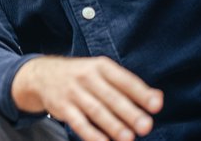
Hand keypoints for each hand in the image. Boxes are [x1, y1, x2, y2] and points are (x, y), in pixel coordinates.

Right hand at [12, 56, 163, 140]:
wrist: (42, 75)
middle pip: (111, 97)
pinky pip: (78, 123)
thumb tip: (157, 98)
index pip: (124, 79)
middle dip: (129, 112)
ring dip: (112, 125)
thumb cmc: (81, 76)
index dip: (141, 93)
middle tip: (145, 126)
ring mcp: (73, 92)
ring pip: (95, 111)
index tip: (156, 105)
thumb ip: (129, 85)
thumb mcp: (102, 72)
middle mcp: (86, 77)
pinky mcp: (62, 108)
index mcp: (101, 67)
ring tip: (128, 138)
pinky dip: (91, 135)